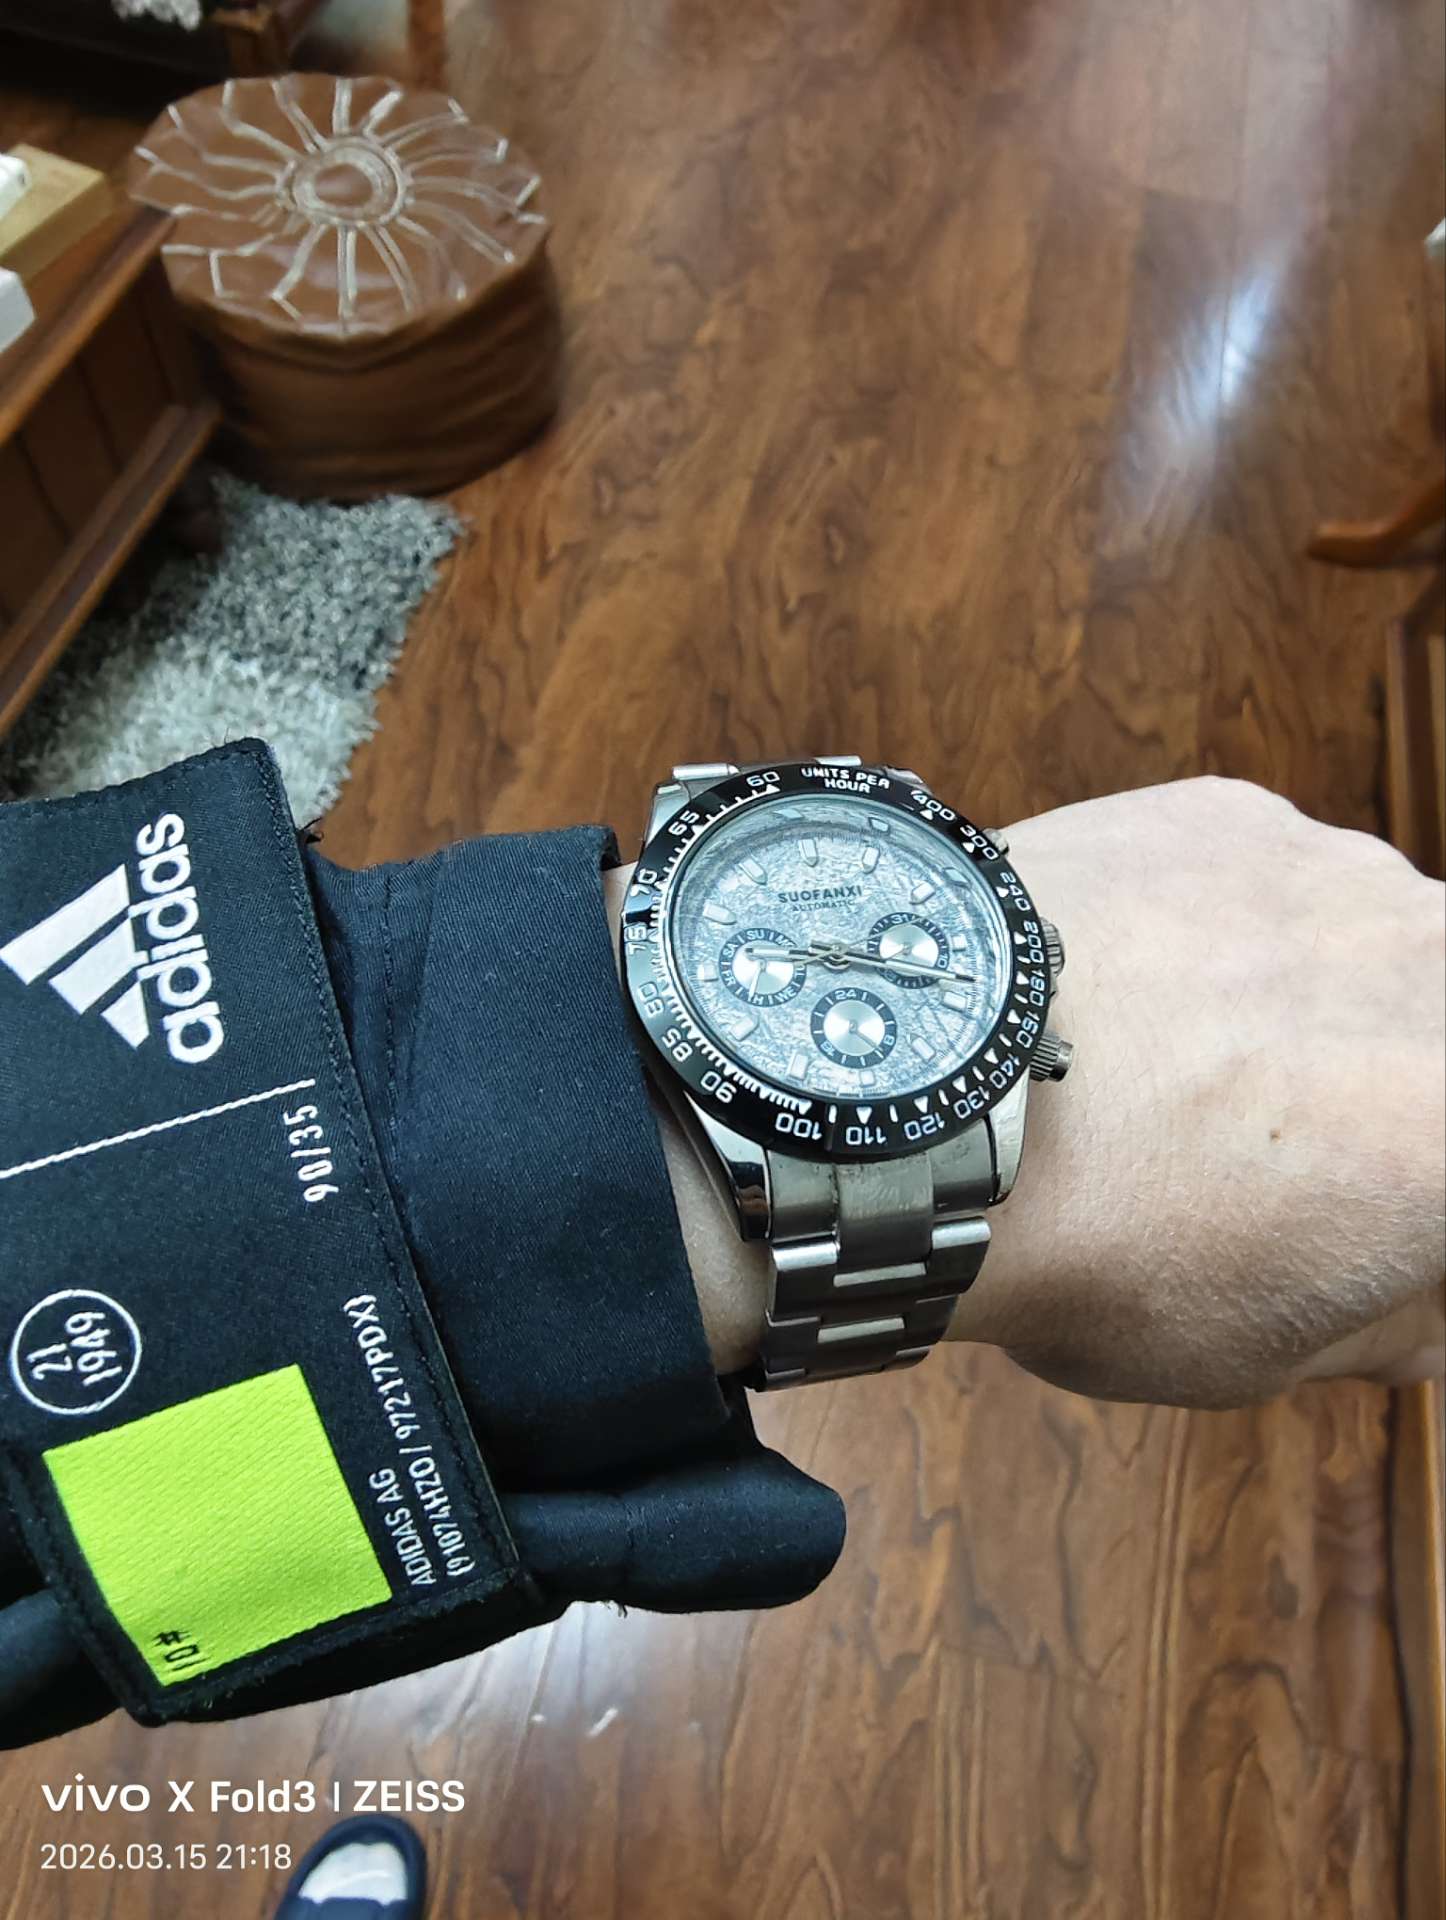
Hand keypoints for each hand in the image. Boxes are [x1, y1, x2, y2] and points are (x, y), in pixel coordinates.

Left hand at [614, 779, 1445, 1406]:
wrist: (935, 1095)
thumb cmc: (1098, 1243)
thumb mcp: (1267, 1347)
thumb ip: (1389, 1317)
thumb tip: (1420, 1310)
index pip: (1433, 1167)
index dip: (1395, 1216)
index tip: (1352, 1239)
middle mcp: (1429, 967)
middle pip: (1416, 1039)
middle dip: (1375, 1098)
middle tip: (1269, 1162)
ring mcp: (1337, 870)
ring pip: (1354, 949)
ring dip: (1303, 1005)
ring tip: (1181, 1071)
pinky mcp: (1232, 813)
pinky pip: (1258, 884)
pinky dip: (1216, 933)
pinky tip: (1132, 992)